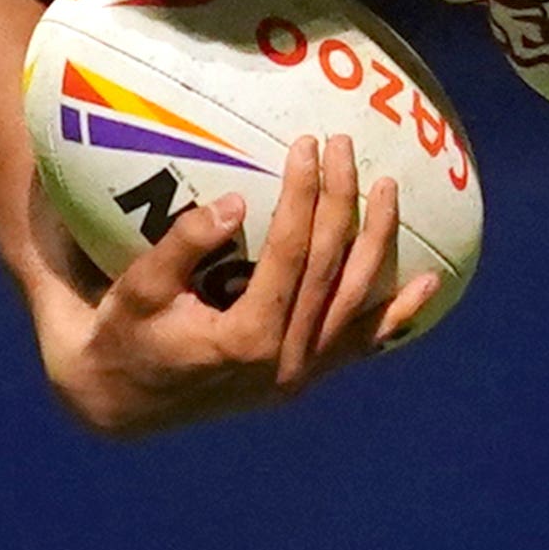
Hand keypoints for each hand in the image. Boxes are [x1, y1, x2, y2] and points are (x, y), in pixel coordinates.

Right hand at [40, 135, 437, 437]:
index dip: (304, 195)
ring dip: (377, 243)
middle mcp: (284, 362)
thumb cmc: (123, 335)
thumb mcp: (138, 289)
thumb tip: (233, 202)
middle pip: (330, 268)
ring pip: (355, 302)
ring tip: (388, 189)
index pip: (291, 253)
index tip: (308, 145)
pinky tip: (426, 285)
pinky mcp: (304, 380)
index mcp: (245, 338)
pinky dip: (394, 317)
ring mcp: (300, 375)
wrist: (123, 404)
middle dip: (341, 201)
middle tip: (345, 147)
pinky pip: (358, 346)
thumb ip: (183, 246)